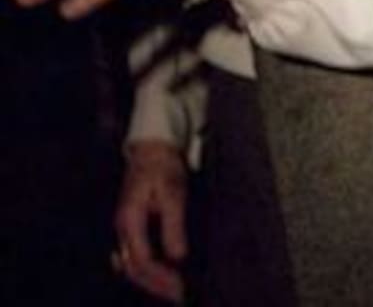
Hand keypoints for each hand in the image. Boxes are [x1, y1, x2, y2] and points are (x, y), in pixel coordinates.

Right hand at [113, 140, 187, 303]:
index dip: (160, 277)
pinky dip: (148, 269)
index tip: (179, 287)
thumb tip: (178, 257)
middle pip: (133, 269)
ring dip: (151, 281)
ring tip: (173, 291)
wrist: (153, 149)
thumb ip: (174, 226)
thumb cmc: (164, 167)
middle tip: (179, 296)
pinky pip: (135, 256)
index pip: (141, 261)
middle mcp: (123, 229)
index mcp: (130, 221)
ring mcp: (125, 229)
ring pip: (132, 265)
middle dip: (155, 285)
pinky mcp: (132, 228)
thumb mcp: (174, 193)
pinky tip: (164, 274)